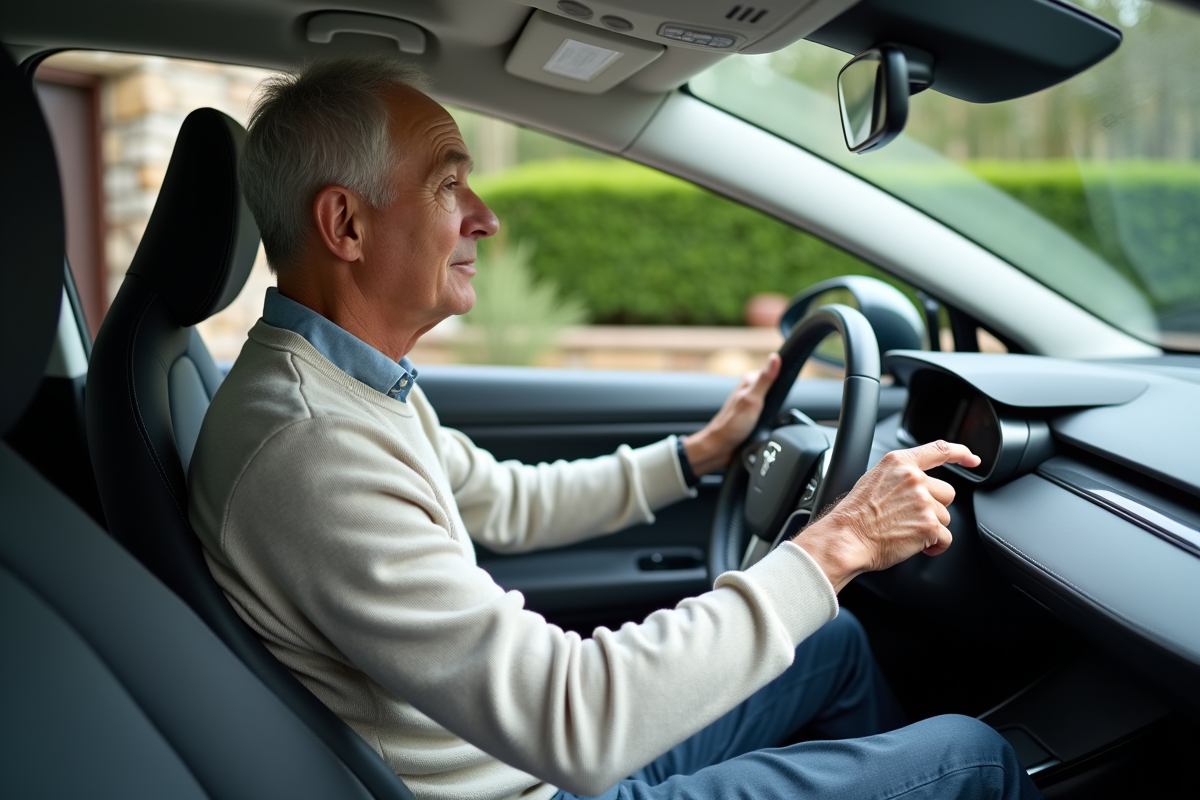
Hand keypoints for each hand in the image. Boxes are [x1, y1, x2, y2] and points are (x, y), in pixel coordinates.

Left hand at [682, 354, 781, 475]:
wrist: (719, 448)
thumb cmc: (732, 425)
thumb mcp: (752, 400)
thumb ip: (765, 379)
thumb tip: (775, 357)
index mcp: (749, 381)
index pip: (773, 370)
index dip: (783, 376)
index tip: (789, 383)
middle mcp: (749, 390)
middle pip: (774, 385)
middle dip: (781, 393)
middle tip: (781, 403)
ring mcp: (750, 403)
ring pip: (771, 399)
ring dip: (776, 406)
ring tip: (776, 413)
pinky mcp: (751, 415)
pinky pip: (767, 411)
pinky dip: (771, 416)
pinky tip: (771, 421)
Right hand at [793, 440, 981, 591]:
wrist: (846, 538)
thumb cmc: (853, 516)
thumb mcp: (873, 481)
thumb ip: (899, 478)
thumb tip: (918, 486)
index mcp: (899, 463)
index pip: (939, 450)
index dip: (961, 453)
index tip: (973, 459)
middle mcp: (914, 478)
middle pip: (946, 493)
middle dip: (934, 508)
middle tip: (909, 518)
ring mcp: (923, 501)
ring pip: (945, 517)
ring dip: (930, 528)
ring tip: (905, 532)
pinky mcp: (929, 525)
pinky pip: (945, 538)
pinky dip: (934, 546)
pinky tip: (916, 546)